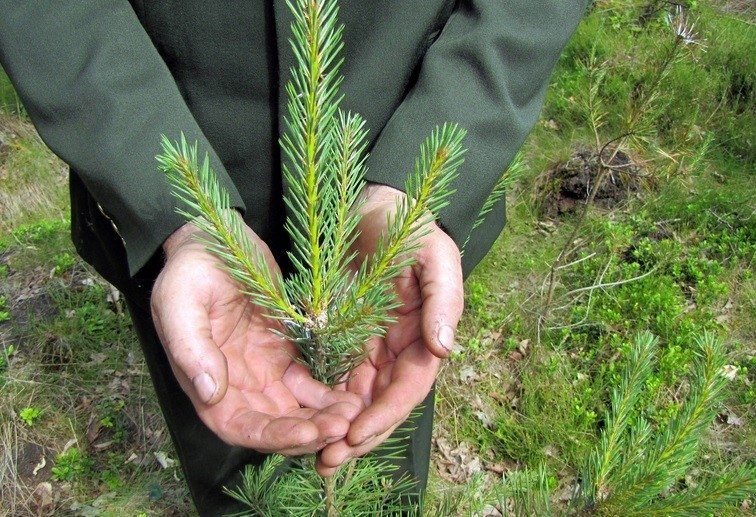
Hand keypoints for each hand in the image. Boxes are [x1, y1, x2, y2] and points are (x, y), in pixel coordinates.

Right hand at [151, 214, 363, 454]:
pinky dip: (328, 396)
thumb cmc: (190, 271)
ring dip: (322, 419)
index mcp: (206, 383)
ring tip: (352, 415)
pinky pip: (309, 386)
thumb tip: (209, 393)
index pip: (239, 427)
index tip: (306, 433)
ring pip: (296, 411)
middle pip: (274, 426)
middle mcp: (237, 387)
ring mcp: (264, 373)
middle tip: (343, 427)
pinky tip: (351, 398)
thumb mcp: (179, 302)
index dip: (272, 436)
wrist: (214, 240)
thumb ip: (191, 348)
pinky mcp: (285, 355)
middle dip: (308, 433)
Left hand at [317, 185, 463, 474]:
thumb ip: (444, 298)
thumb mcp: (434, 253)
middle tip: (328, 461)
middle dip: (359, 435)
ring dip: (339, 429)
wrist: (371, 203)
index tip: (358, 434)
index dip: (387, 413)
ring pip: (357, 399)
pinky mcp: (344, 339)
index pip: (409, 386)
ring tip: (314, 456)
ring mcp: (371, 346)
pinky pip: (334, 378)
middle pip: (382, 403)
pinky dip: (322, 402)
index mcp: (424, 334)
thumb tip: (445, 348)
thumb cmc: (407, 225)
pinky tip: (301, 419)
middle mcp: (399, 348)